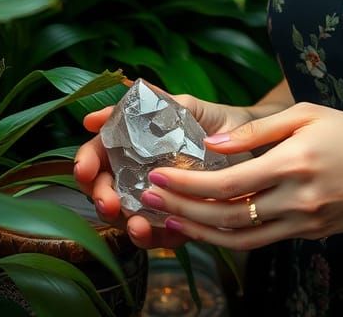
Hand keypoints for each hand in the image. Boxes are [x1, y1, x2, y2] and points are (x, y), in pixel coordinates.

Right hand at [73, 92, 253, 250]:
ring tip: (134, 223)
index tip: (85, 167)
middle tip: (107, 201)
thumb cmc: (217, 121)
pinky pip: (159, 235)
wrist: (257, 142)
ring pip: (127, 217)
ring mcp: (158, 200)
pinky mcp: (178, 221)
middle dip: (100, 197)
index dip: (86, 162)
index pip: (99, 155)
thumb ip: (148, 105)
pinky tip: (151, 230)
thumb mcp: (185, 107)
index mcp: (136, 146)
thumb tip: (95, 116)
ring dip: (125, 223)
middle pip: (105, 190)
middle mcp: (140, 175)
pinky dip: (152, 236)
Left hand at [132, 102, 342, 248]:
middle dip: (181, 209)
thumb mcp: (310, 114)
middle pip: (226, 214)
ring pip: (239, 237)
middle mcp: (296, 198)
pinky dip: (229, 237)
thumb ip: (258, 129)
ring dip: (198, 232)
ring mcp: (303, 222)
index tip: (157, 176)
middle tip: (148, 199)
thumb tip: (213, 144)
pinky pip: (261, 241)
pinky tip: (208, 226)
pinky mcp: (309, 235)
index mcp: (294, 161)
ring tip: (167, 221)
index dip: (187, 183)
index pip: (227, 181)